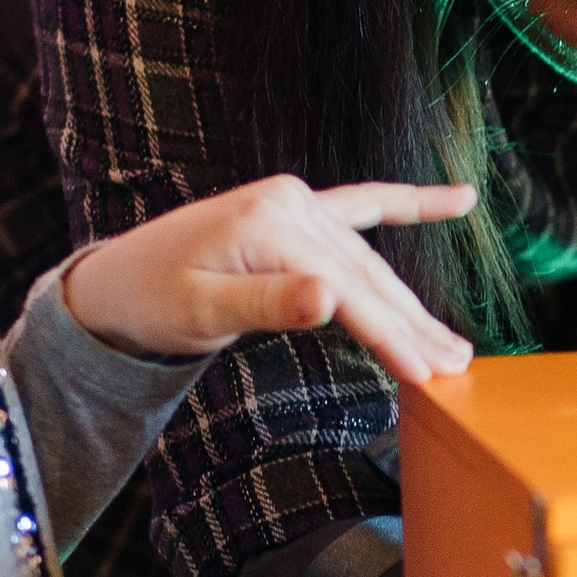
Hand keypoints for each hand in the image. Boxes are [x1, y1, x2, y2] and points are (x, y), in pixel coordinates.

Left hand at [65, 178, 478, 383]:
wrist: (116, 281)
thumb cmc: (151, 301)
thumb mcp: (200, 311)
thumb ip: (267, 304)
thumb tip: (330, 299)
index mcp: (269, 223)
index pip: (348, 292)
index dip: (392, 337)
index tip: (428, 376)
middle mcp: (290, 201)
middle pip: (368, 276)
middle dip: (414, 326)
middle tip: (458, 370)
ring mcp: (296, 202)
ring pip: (369, 261)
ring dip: (412, 303)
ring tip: (453, 345)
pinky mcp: (296, 210)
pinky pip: (364, 207)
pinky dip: (409, 204)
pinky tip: (460, 200)